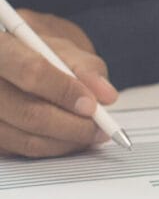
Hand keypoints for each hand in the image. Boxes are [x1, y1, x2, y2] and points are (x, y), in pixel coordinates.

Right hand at [0, 12, 117, 157]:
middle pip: (28, 112)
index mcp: (3, 48)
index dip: (65, 91)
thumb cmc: (42, 54)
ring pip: (26, 138)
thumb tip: (107, 96)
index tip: (93, 106)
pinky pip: (23, 150)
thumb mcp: (67, 52)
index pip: (32, 72)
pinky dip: (53, 148)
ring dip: (66, 141)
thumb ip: (88, 70)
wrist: (17, 63)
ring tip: (91, 135)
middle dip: (72, 125)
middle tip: (100, 129)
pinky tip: (71, 139)